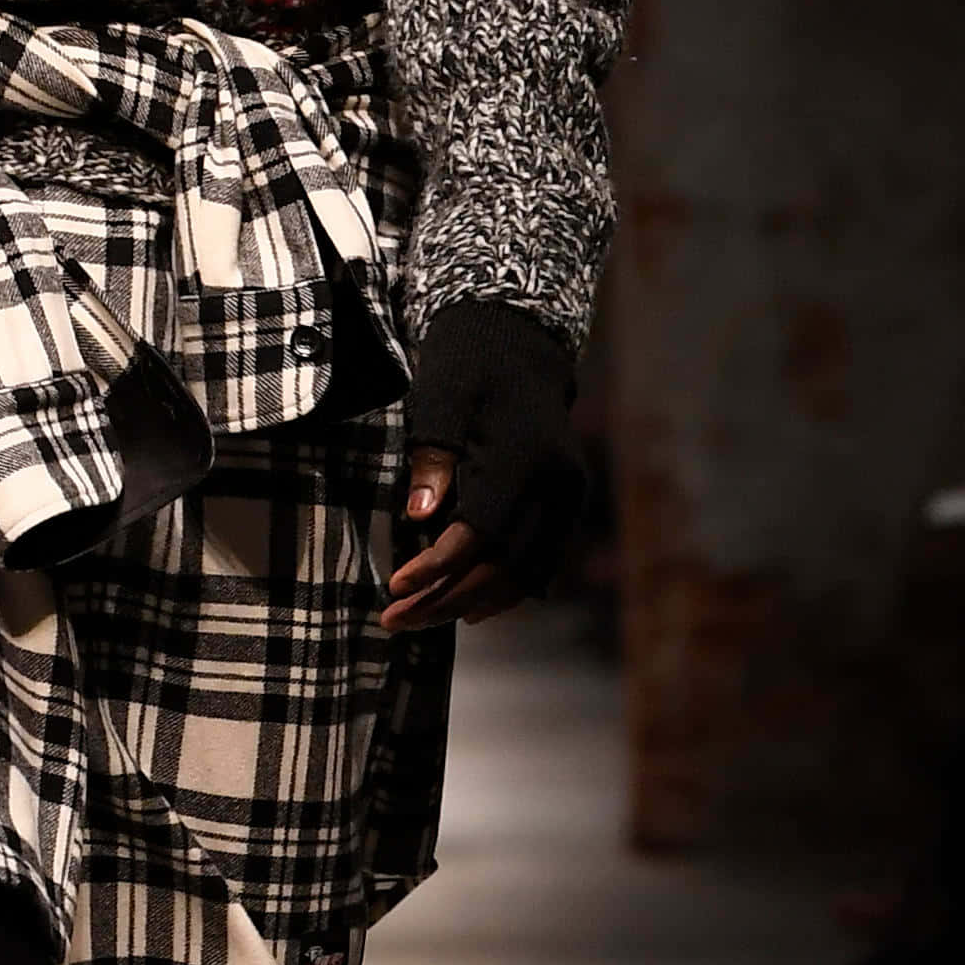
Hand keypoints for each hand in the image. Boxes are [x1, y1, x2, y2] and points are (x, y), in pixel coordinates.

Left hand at [382, 301, 583, 633]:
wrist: (520, 343)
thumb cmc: (468, 368)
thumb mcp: (437, 402)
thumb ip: (431, 460)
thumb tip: (419, 516)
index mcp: (523, 457)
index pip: (477, 533)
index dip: (435, 567)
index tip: (394, 588)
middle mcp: (556, 482)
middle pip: (504, 565)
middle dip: (448, 599)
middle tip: (397, 620)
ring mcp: (569, 494)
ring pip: (527, 573)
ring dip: (475, 602)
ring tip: (425, 618)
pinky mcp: (570, 500)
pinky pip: (542, 560)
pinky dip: (506, 587)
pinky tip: (471, 605)